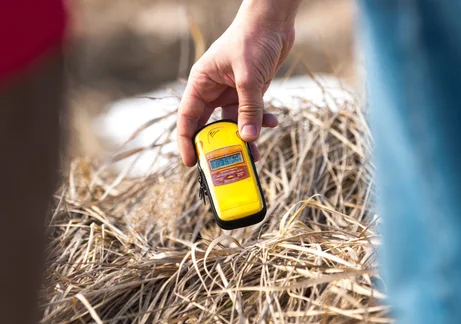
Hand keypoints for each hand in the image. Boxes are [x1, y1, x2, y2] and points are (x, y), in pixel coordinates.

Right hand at [177, 7, 296, 166]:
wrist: (273, 20)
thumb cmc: (253, 39)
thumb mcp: (249, 77)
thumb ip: (249, 109)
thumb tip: (248, 140)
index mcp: (201, 83)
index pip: (187, 118)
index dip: (186, 142)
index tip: (191, 163)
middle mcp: (212, 89)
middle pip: (208, 126)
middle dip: (217, 146)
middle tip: (223, 166)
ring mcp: (231, 92)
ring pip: (233, 123)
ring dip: (244, 139)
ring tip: (254, 156)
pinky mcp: (249, 92)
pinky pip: (251, 114)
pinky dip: (261, 121)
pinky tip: (273, 123)